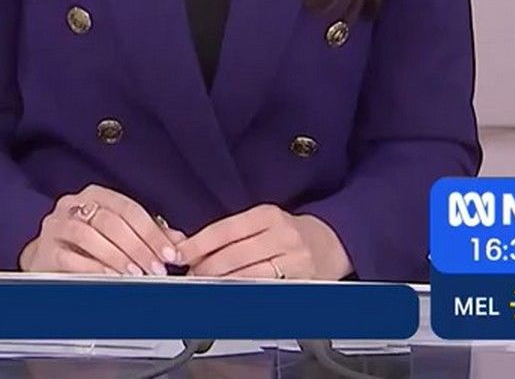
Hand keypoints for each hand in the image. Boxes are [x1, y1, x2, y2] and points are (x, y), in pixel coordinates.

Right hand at [18, 186, 184, 275]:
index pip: (128, 208)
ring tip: (136, 274)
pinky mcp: (46, 249)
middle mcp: (73, 205)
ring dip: (116, 255)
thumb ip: (146, 235)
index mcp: (94, 195)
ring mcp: (56, 225)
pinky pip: (70, 256)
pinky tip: (111, 276)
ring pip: (88, 235)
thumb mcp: (117, 234)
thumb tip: (179, 241)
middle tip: (156, 268)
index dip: (151, 232)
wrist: (47, 259)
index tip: (169, 254)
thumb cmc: (84, 244)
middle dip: (137, 246)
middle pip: (110, 221)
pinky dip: (93, 267)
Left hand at [176, 204, 350, 279]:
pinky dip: (246, 295)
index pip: (225, 230)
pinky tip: (231, 297)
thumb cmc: (291, 233)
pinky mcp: (303, 283)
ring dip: (222, 285)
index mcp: (268, 216)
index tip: (179, 255)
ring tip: (204, 287)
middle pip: (234, 256)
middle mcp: (283, 236)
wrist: (335, 242)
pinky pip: (268, 292)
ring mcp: (295, 261)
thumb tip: (185, 243)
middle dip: (206, 269)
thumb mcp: (261, 223)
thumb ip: (227, 233)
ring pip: (249, 277)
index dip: (198, 244)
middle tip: (189, 276)